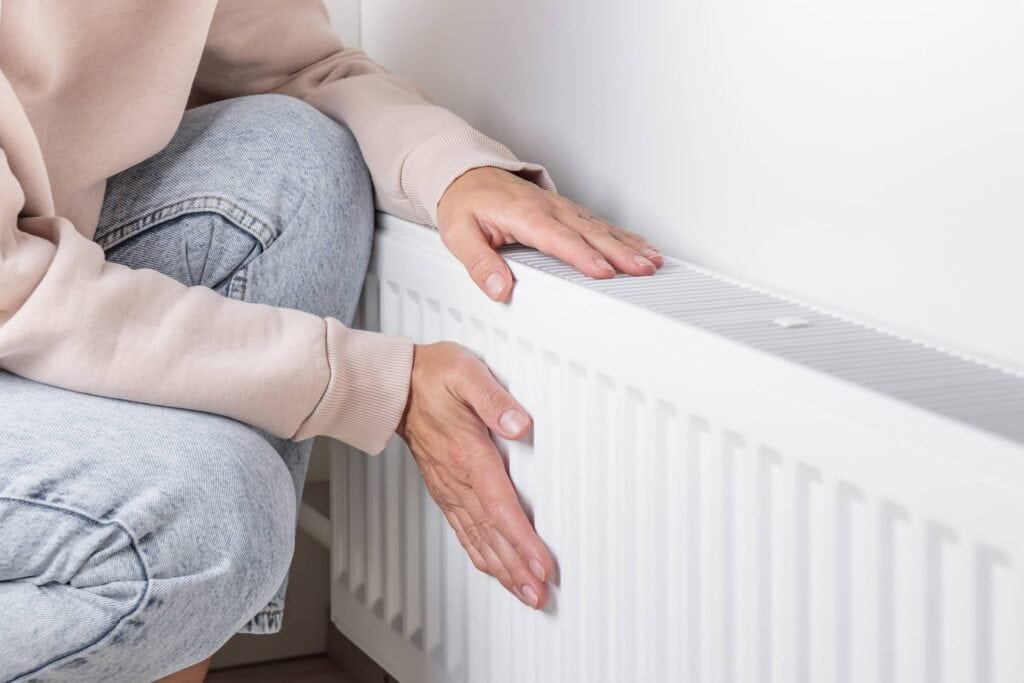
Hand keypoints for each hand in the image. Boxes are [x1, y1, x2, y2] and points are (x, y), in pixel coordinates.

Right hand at [396, 341, 553, 608]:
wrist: (393, 386)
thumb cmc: (431, 376)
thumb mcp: (466, 374)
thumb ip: (494, 400)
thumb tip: (520, 423)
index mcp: (468, 456)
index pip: (501, 509)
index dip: (523, 542)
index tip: (541, 565)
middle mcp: (458, 480)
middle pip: (492, 536)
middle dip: (517, 569)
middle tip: (540, 595)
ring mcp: (449, 489)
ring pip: (478, 540)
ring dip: (502, 570)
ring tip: (524, 593)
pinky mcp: (445, 489)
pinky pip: (464, 531)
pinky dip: (481, 556)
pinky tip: (492, 568)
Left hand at [436, 166, 664, 301]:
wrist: (465, 174)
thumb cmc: (464, 203)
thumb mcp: (458, 234)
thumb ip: (479, 263)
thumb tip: (498, 287)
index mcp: (524, 214)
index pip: (559, 239)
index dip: (583, 256)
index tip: (603, 272)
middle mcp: (548, 208)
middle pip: (590, 233)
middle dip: (620, 253)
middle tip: (644, 270)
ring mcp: (560, 208)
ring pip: (601, 228)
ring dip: (629, 245)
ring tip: (652, 261)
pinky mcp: (566, 211)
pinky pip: (598, 224)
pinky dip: (623, 236)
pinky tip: (640, 246)